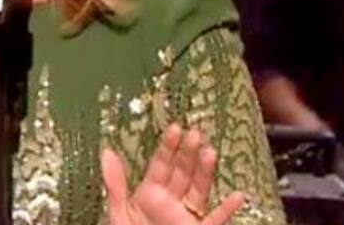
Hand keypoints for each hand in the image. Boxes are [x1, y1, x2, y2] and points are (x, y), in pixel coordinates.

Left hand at [101, 124, 244, 224]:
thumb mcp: (119, 212)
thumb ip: (115, 184)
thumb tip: (107, 154)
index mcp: (150, 195)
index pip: (161, 165)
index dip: (168, 147)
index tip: (175, 128)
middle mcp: (170, 202)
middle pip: (183, 173)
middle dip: (189, 154)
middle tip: (196, 134)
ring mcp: (186, 216)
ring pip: (199, 191)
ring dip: (205, 173)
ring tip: (211, 153)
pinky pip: (215, 220)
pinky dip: (226, 210)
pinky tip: (236, 196)